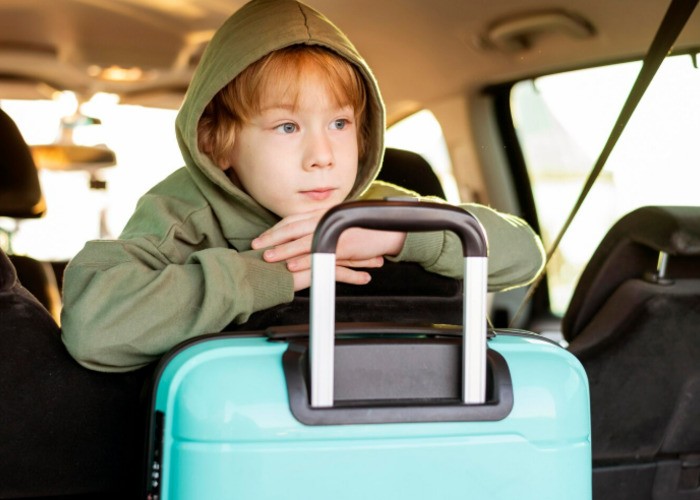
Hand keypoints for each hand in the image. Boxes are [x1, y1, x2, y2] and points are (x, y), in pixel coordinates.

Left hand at [252, 209, 406, 290]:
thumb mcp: (340, 223)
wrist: (390, 230)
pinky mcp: (343, 246)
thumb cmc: (366, 228)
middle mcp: (326, 220)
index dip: (276, 229)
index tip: (262, 237)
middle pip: (292, 228)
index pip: (294, 220)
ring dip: (283, 250)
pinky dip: (303, 260)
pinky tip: (291, 266)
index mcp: (323, 213)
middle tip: (256, 246)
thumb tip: (306, 233)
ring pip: (302, 241)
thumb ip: (323, 227)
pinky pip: (319, 253)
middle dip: (272, 238)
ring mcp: (334, 232)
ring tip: (268, 257)